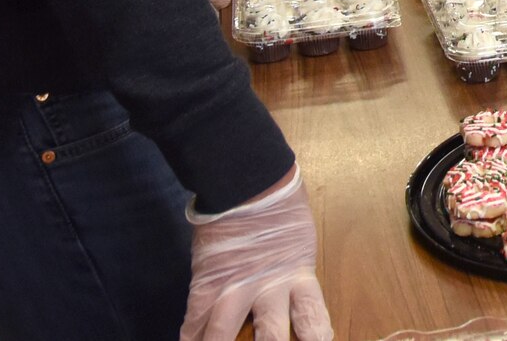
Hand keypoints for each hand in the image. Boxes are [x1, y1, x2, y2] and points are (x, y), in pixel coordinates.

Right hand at [181, 167, 332, 340]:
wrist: (250, 180)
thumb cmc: (281, 205)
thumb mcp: (298, 240)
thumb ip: (293, 270)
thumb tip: (294, 291)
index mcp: (298, 276)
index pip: (311, 319)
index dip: (315, 337)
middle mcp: (268, 289)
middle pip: (272, 336)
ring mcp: (233, 288)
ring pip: (224, 333)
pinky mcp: (206, 282)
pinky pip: (195, 318)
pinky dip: (191, 337)